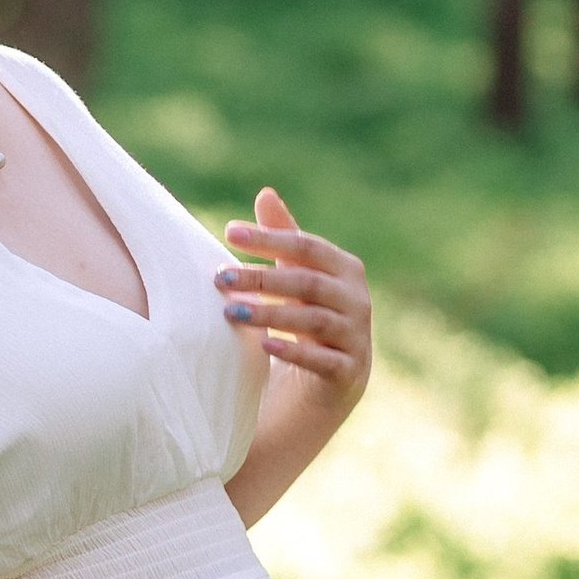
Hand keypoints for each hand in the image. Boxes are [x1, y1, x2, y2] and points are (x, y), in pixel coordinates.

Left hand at [216, 186, 372, 410]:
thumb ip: (284, 238)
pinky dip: (294, 351)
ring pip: (314, 319)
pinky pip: (323, 360)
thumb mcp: (294, 277)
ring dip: (270, 313)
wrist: (326, 386)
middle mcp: (358, 300)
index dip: (270, 238)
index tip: (229, 233)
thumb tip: (265, 193)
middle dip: (261, 277)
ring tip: (231, 311)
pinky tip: (264, 344)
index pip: (307, 246)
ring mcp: (357, 337)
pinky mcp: (350, 372)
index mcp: (346, 270)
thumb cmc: (306, 319)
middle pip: (307, 281)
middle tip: (219, 277)